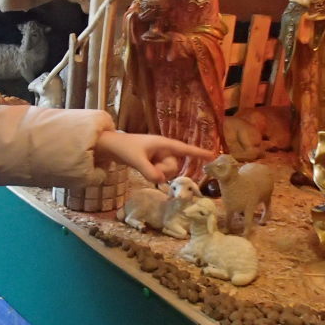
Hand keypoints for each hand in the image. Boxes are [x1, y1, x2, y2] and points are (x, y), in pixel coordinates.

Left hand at [94, 130, 212, 184]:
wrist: (110, 147)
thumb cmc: (124, 148)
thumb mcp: (136, 160)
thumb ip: (149, 171)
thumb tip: (160, 181)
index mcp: (163, 143)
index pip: (184, 149)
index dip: (199, 153)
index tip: (213, 156)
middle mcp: (163, 150)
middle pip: (174, 166)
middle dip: (164, 171)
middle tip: (149, 167)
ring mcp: (158, 157)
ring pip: (168, 172)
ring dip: (158, 174)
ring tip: (144, 167)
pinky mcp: (153, 163)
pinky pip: (161, 173)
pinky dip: (156, 175)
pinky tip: (146, 170)